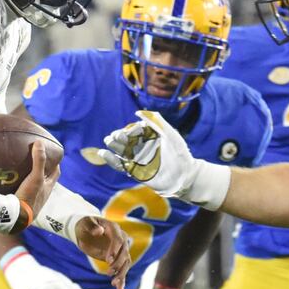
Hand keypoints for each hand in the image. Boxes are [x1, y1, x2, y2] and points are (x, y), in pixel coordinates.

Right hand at [13, 141, 59, 219]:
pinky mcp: (21, 204)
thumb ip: (38, 161)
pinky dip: (18, 185)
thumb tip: (40, 143)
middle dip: (41, 170)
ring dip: (29, 178)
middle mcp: (42, 194)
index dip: (55, 163)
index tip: (52, 154)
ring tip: (21, 168)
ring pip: (33, 186)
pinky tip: (10, 180)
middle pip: (45, 179)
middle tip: (34, 159)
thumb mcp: (36, 178)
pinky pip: (22, 191)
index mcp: (48, 188)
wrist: (16, 218)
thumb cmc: (29, 198)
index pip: (56, 172)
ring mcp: (32, 200)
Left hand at [74, 216, 132, 288]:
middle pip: (124, 253)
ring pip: (125, 264)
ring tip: (114, 284)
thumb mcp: (85, 224)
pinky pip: (121, 271)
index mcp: (114, 229)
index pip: (119, 240)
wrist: (85, 232)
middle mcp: (121, 239)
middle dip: (118, 264)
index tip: (108, 260)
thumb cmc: (84, 226)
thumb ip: (92, 227)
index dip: (115, 250)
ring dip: (121, 274)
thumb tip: (99, 231)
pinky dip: (121, 281)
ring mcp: (120, 250)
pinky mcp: (117, 260)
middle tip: (109, 272)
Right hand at [99, 111, 225, 206]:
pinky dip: (110, 160)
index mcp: (149, 136)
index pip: (135, 130)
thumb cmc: (180, 153)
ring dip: (113, 145)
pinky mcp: (134, 171)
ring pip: (120, 150)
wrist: (184, 176)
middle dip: (118, 136)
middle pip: (125, 139)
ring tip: (108, 140)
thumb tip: (138, 112)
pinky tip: (103, 153)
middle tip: (116, 137)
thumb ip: (157, 122)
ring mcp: (137, 159)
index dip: (129, 130)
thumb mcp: (171, 135)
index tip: (128, 132)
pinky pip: (119, 165)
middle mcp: (142, 146)